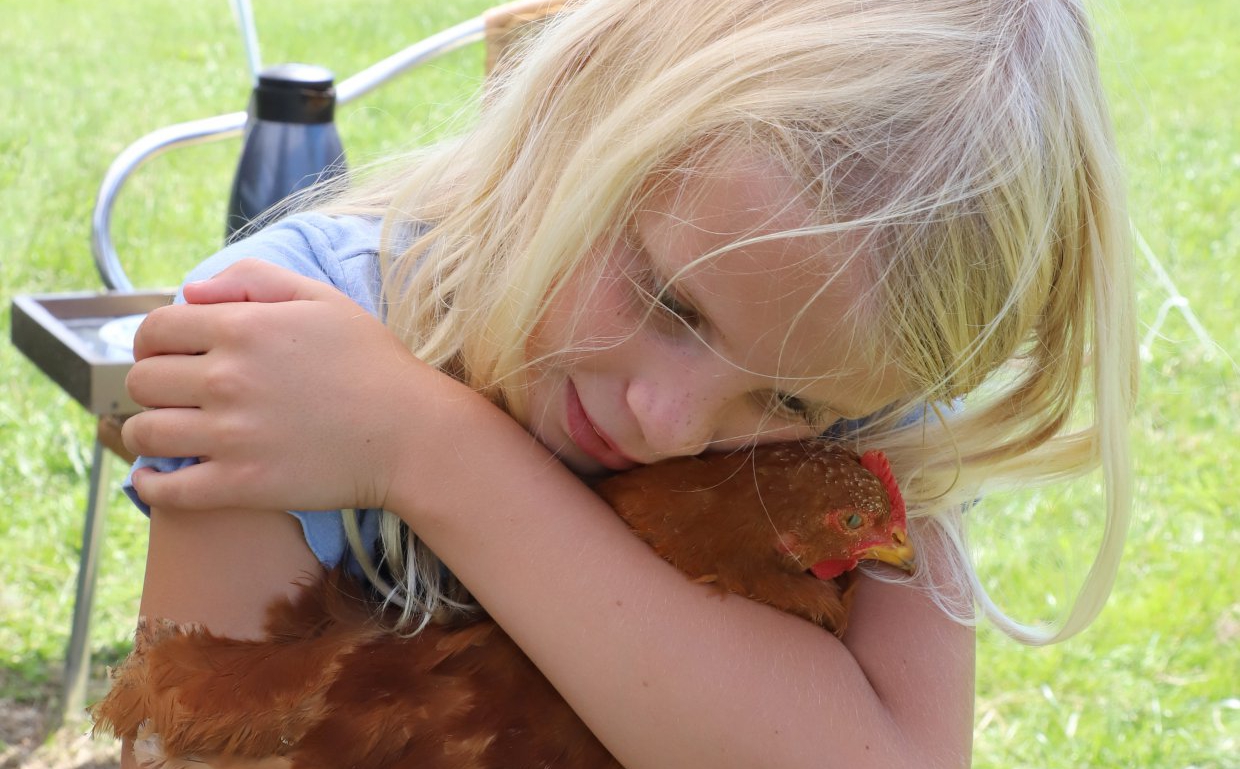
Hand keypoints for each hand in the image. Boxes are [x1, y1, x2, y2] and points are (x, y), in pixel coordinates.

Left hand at [123, 259, 472, 511]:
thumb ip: (254, 280)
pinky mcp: (240, 484)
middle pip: (142, 380)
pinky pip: (166, 489)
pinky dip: (148, 484)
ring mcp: (231, 435)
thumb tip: (190, 293)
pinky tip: (155, 476)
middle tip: (176, 394)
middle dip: (153, 383)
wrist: (412, 434)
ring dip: (150, 431)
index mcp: (243, 327)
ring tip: (170, 432)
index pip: (156, 329)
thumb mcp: (322, 299)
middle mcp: (227, 378)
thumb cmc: (372, 364)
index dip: (155, 341)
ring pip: (145, 432)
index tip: (170, 355)